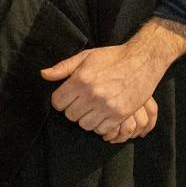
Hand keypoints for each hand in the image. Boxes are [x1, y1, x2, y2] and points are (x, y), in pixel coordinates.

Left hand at [41, 18, 185, 138]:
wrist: (142, 61)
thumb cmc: (111, 57)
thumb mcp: (85, 57)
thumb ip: (62, 67)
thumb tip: (43, 74)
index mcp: (81, 79)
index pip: (58, 102)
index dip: (60, 100)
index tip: (66, 97)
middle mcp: (92, 94)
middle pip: (70, 115)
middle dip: (72, 109)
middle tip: (80, 102)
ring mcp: (107, 106)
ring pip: (85, 125)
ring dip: (85, 119)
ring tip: (91, 109)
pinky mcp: (121, 114)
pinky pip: (102, 129)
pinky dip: (99, 125)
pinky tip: (102, 115)